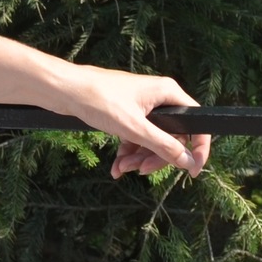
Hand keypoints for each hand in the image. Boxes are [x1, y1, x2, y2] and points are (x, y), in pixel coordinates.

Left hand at [55, 65, 210, 179]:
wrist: (64, 90)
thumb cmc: (99, 100)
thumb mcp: (134, 128)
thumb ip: (163, 145)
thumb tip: (187, 161)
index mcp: (167, 93)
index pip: (196, 124)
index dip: (197, 149)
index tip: (192, 171)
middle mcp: (158, 98)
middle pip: (172, 137)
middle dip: (156, 158)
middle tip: (141, 171)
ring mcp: (142, 107)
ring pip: (152, 141)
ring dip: (139, 159)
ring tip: (120, 168)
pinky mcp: (126, 114)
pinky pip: (136, 139)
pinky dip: (128, 154)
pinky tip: (116, 167)